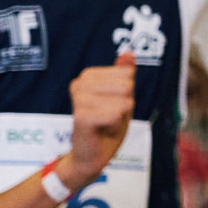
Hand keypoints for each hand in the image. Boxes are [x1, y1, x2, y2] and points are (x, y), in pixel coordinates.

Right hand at [64, 50, 136, 189]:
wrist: (91, 156)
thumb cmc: (106, 126)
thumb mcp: (121, 97)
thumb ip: (124, 74)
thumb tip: (128, 51)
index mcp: (89, 76)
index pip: (127, 74)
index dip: (127, 94)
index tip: (113, 106)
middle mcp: (80, 83)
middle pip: (126, 86)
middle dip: (125, 105)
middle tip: (110, 117)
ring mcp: (78, 99)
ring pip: (122, 101)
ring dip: (119, 117)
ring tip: (105, 124)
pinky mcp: (81, 117)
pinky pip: (115, 114)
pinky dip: (115, 125)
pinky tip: (102, 130)